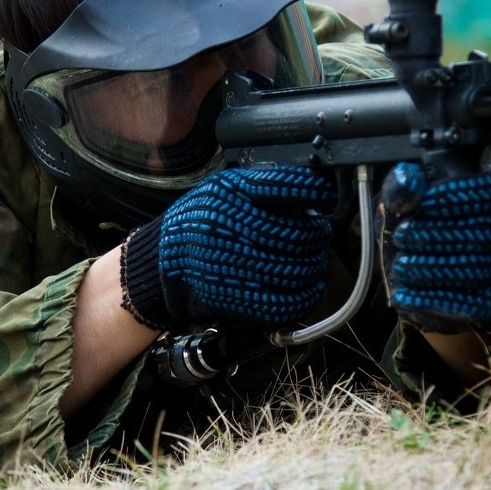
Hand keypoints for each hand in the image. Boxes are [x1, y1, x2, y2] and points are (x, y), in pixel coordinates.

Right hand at [119, 166, 337, 329]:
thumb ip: (264, 186)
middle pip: (301, 234)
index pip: (288, 187)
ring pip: (300, 269)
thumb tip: (315, 190)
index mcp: (233, 193)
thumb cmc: (199, 222)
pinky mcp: (236, 298)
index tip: (329, 196)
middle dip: (319, 236)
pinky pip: (286, 303)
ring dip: (315, 267)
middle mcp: (234, 226)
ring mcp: (235, 265)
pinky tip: (308, 288)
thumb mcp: (225, 189)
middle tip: (318, 236)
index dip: (318, 192)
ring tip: (312, 261)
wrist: (161, 264)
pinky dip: (305, 297)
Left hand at [380, 162, 490, 333]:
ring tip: (401, 266)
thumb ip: (407, 186)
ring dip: (433, 268)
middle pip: (481, 231)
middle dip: (437, 234)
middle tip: (402, 237)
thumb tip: (407, 180)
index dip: (455, 196)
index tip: (420, 203)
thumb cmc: (427, 227)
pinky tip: (405, 294)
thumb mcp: (413, 203)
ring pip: (477, 268)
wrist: (437, 276)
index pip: (490, 190)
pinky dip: (436, 299)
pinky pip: (472, 302)